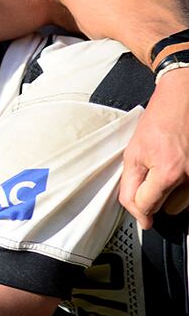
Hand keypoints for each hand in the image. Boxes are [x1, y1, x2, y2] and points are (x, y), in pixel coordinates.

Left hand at [119, 69, 188, 228]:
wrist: (183, 100)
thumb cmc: (160, 120)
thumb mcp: (133, 153)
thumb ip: (130, 186)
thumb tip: (140, 215)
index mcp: (168, 172)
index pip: (146, 206)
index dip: (137, 204)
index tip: (139, 204)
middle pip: (168, 208)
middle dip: (157, 193)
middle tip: (156, 169)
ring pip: (183, 203)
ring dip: (173, 190)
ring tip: (169, 164)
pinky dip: (185, 183)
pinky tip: (181, 164)